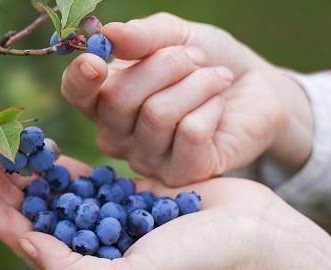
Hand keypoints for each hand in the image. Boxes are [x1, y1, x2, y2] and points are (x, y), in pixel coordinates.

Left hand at [0, 147, 330, 269]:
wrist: (253, 238)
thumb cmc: (197, 267)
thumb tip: (28, 247)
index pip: (31, 244)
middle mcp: (96, 247)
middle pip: (39, 214)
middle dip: (7, 188)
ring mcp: (113, 219)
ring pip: (58, 193)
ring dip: (29, 172)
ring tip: (2, 147)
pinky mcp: (132, 194)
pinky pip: (89, 178)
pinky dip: (65, 165)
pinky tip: (44, 149)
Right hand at [61, 13, 313, 185]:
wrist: (255, 88)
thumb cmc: (206, 60)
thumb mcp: (175, 35)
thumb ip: (142, 36)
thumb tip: (109, 34)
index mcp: (103, 98)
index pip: (75, 93)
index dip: (80, 78)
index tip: (96, 61)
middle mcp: (116, 135)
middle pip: (119, 99)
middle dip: (165, 65)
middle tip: (196, 58)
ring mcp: (146, 159)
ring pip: (158, 114)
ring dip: (197, 84)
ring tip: (216, 78)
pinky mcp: (181, 175)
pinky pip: (190, 134)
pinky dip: (211, 108)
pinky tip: (218, 107)